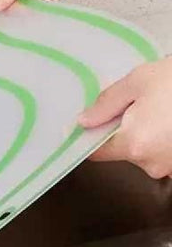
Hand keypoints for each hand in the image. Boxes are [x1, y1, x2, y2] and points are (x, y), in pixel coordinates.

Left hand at [79, 57, 171, 178]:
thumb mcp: (138, 82)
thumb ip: (106, 104)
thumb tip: (84, 121)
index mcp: (134, 145)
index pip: (96, 153)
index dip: (90, 138)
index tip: (89, 125)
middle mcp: (153, 164)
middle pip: (125, 151)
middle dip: (126, 130)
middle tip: (140, 105)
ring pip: (148, 152)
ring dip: (149, 134)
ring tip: (163, 110)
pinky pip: (166, 153)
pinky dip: (166, 139)